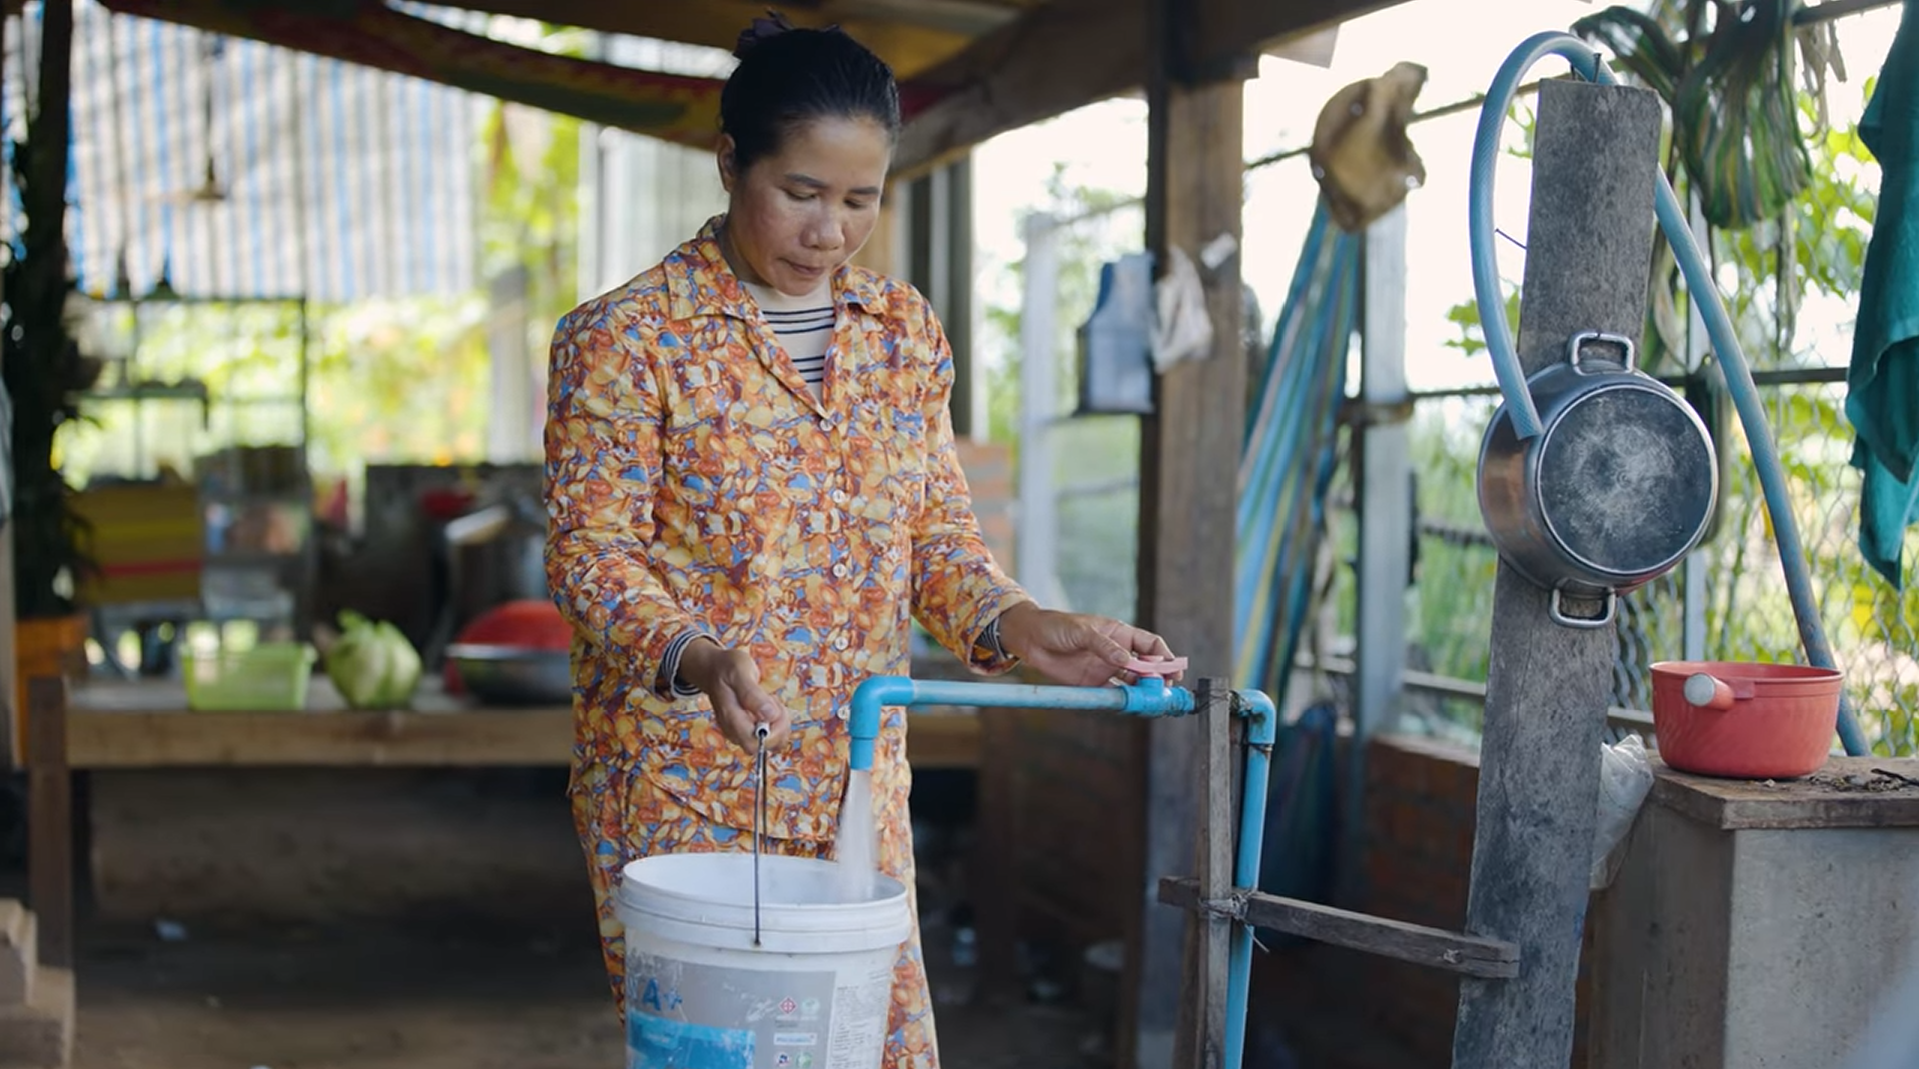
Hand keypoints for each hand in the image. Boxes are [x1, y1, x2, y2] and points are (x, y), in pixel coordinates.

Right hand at [678, 639, 793, 750]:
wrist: (714, 669)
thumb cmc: (726, 668)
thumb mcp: (739, 672)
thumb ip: (752, 694)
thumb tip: (770, 715)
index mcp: (730, 718)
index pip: (754, 743)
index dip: (772, 732)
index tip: (775, 709)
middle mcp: (734, 730)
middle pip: (762, 746)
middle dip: (778, 727)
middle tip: (774, 702)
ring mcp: (740, 732)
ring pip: (769, 743)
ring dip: (779, 724)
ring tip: (770, 701)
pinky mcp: (748, 729)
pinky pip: (769, 735)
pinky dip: (776, 723)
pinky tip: (769, 706)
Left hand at [995, 601, 1183, 686]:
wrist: (1030, 639)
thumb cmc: (1057, 626)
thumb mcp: (1082, 632)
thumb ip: (1104, 646)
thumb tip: (1126, 661)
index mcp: (1119, 634)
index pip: (1150, 645)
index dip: (1165, 657)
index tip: (1173, 670)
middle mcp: (1117, 652)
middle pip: (1147, 667)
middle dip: (1158, 679)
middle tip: (1164, 691)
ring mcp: (1106, 669)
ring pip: (1133, 682)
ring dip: (1144, 692)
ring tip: (1151, 702)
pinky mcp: (1093, 684)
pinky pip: (1114, 694)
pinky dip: (1124, 701)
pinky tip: (1131, 706)